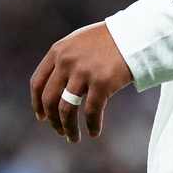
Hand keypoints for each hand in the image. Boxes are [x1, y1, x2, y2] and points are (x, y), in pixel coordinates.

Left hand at [30, 22, 133, 142]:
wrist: (135, 34)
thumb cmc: (108, 40)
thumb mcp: (78, 43)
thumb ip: (64, 59)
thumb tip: (55, 87)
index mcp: (58, 51)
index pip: (37, 83)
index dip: (37, 103)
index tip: (42, 117)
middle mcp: (66, 61)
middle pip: (50, 99)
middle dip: (53, 120)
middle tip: (60, 131)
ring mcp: (83, 72)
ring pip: (66, 110)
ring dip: (68, 128)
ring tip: (74, 138)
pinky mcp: (102, 82)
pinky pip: (91, 112)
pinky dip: (92, 125)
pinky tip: (94, 132)